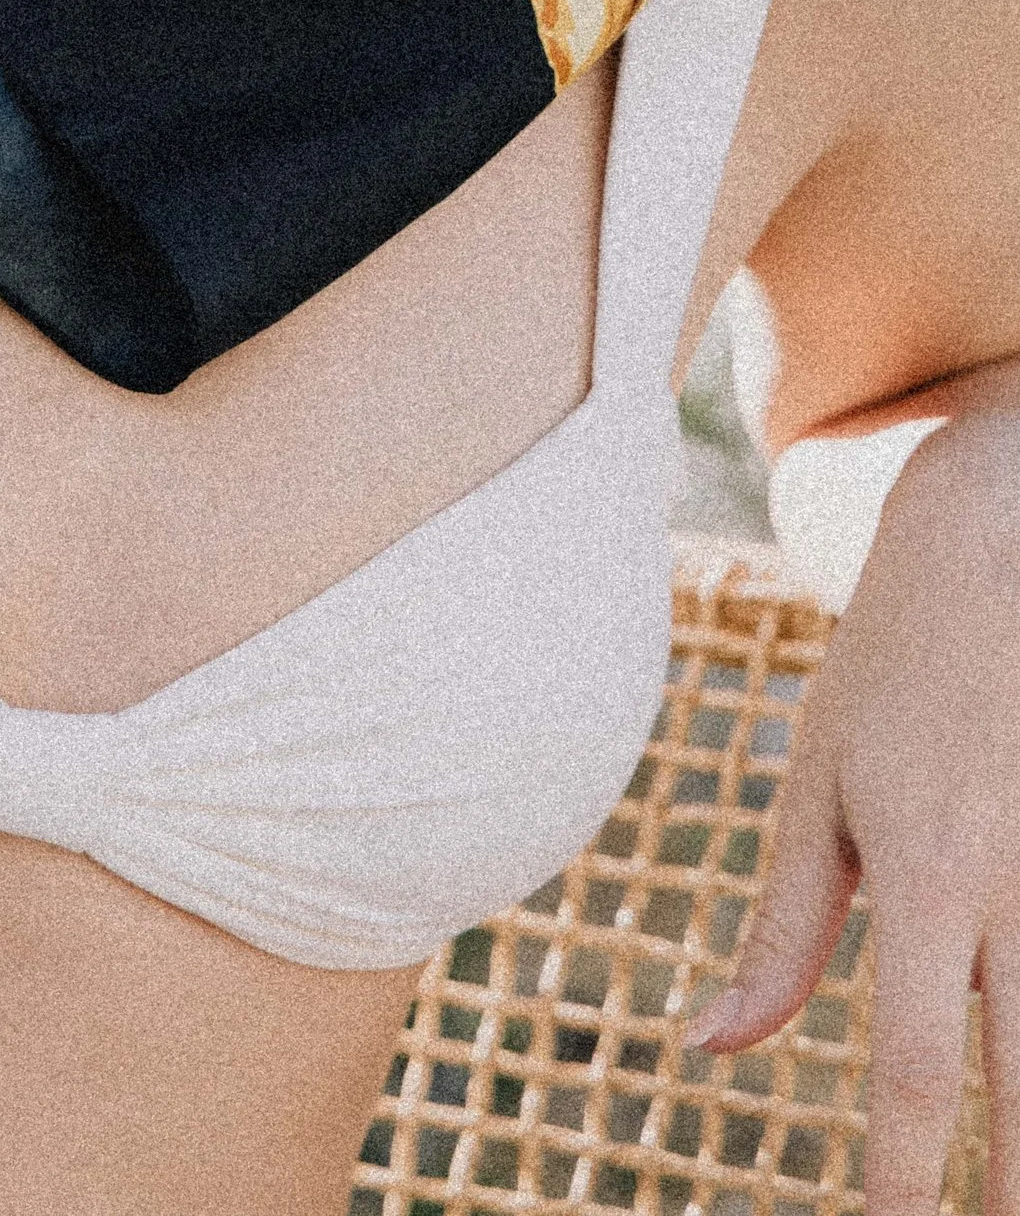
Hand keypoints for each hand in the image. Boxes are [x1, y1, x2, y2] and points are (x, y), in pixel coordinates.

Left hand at [685, 393, 1019, 1214]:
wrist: (993, 550)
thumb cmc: (886, 674)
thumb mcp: (817, 786)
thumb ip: (780, 931)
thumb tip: (712, 1049)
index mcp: (923, 867)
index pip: (922, 1062)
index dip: (908, 1171)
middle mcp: (1013, 881)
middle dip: (1013, 1186)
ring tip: (1007, 1190)